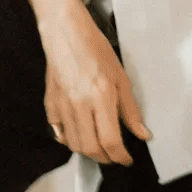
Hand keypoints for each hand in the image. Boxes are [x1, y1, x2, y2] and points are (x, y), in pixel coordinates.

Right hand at [13, 0, 150, 163]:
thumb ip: (130, 110)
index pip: (110, 140)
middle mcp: (79, 105)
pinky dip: (69, 140)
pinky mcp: (49, 104)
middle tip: (115, 156)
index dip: (120, 156)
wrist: (66, 33)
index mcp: (100, 97)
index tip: (127, 159)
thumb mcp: (121, 78)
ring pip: (73, 144)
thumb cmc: (95, 49)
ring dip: (88, 151)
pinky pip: (58, 132)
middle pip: (90, 148)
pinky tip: (79, 134)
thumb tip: (142, 134)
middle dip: (105, 158)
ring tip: (100, 146)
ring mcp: (61, 106)